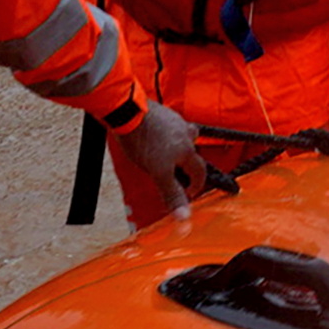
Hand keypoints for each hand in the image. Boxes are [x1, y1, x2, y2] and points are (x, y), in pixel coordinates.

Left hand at [112, 102, 208, 221]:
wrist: (128, 113)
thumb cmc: (143, 142)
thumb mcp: (157, 173)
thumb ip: (171, 193)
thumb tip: (184, 216)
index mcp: (188, 150)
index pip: (200, 171)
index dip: (196, 184)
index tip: (188, 192)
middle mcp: (186, 134)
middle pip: (192, 153)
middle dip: (184, 164)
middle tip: (172, 172)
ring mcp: (175, 122)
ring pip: (181, 138)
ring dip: (175, 147)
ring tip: (160, 154)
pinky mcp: (163, 114)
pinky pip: (168, 128)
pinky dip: (163, 135)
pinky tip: (150, 139)